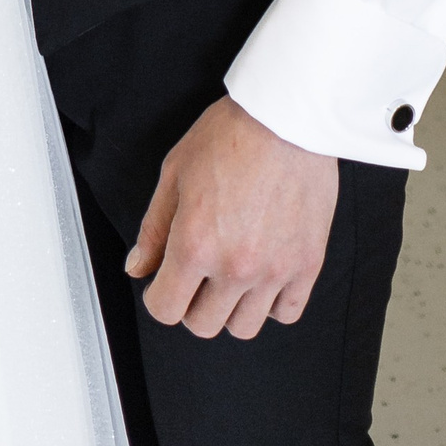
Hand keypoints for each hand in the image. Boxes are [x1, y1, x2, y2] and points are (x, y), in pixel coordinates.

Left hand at [125, 97, 337, 338]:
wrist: (287, 117)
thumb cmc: (230, 135)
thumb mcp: (175, 173)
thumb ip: (154, 228)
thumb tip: (138, 268)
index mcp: (195, 244)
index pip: (166, 309)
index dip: (159, 296)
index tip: (164, 281)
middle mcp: (235, 266)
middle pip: (203, 325)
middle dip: (191, 303)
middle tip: (197, 274)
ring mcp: (274, 271)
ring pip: (243, 327)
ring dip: (231, 307)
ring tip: (231, 274)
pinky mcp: (307, 266)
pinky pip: (285, 314)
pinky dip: (271, 303)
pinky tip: (262, 275)